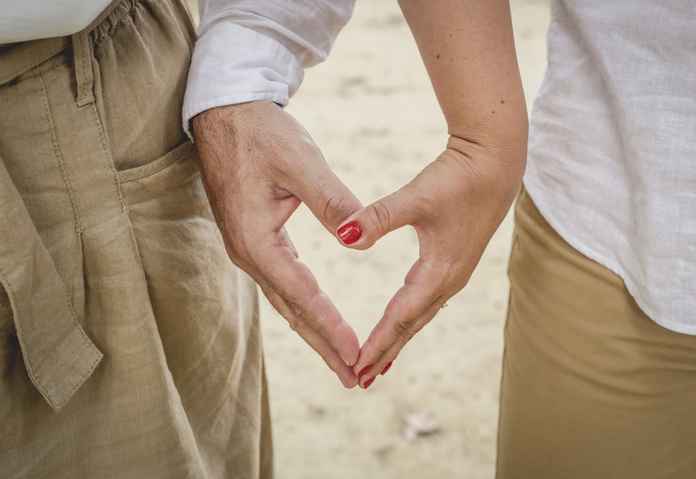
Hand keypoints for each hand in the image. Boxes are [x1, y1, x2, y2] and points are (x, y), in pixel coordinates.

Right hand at [192, 101, 361, 387]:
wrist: (224, 113)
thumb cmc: (260, 133)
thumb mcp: (301, 162)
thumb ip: (331, 202)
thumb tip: (359, 241)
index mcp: (257, 240)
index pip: (303, 295)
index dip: (331, 327)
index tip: (358, 354)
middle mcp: (249, 253)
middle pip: (293, 311)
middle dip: (324, 345)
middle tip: (355, 377)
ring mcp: (249, 249)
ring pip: (288, 302)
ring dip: (315, 331)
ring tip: (343, 359)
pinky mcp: (255, 240)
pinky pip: (283, 284)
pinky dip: (305, 306)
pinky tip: (320, 318)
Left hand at [335, 136, 524, 387]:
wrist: (496, 163)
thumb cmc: (457, 178)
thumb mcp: (415, 197)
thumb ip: (377, 218)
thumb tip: (343, 239)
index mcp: (439, 271)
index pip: (401, 317)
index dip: (378, 343)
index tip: (356, 366)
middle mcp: (449, 279)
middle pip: (411, 325)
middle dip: (386, 352)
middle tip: (361, 379)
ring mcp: (454, 273)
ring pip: (420, 315)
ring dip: (398, 339)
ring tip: (378, 363)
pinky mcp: (454, 262)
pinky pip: (427, 301)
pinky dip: (409, 319)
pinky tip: (402, 322)